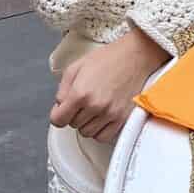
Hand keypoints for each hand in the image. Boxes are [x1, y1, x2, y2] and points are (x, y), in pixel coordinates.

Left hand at [50, 28, 169, 142]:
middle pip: (73, 125)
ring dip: (87, 123)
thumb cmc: (109, 58)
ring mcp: (109, 114)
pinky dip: (100, 130)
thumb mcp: (77, 66)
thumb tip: (59, 105)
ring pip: (87, 132)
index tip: (63, 110)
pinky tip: (102, 117)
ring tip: (94, 107)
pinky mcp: (122, 118)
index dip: (58, 114)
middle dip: (75, 114)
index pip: (57, 120)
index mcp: (80, 93)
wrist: (136, 56)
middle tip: (83, 102)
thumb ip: (62, 88)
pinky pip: (103, 136)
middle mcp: (94, 106)